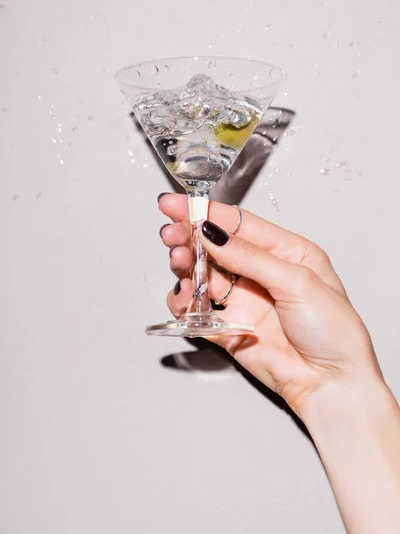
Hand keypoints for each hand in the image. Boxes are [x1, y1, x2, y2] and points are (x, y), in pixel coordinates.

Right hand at [158, 193, 382, 416]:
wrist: (331, 384)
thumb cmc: (333, 331)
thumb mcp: (298, 281)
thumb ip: (251, 257)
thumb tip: (215, 234)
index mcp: (286, 252)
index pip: (240, 224)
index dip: (207, 212)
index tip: (177, 205)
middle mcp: (262, 273)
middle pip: (217, 246)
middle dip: (190, 237)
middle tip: (171, 234)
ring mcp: (244, 299)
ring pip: (204, 274)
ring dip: (187, 266)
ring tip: (179, 262)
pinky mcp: (229, 327)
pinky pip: (198, 309)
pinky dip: (184, 302)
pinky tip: (184, 296)